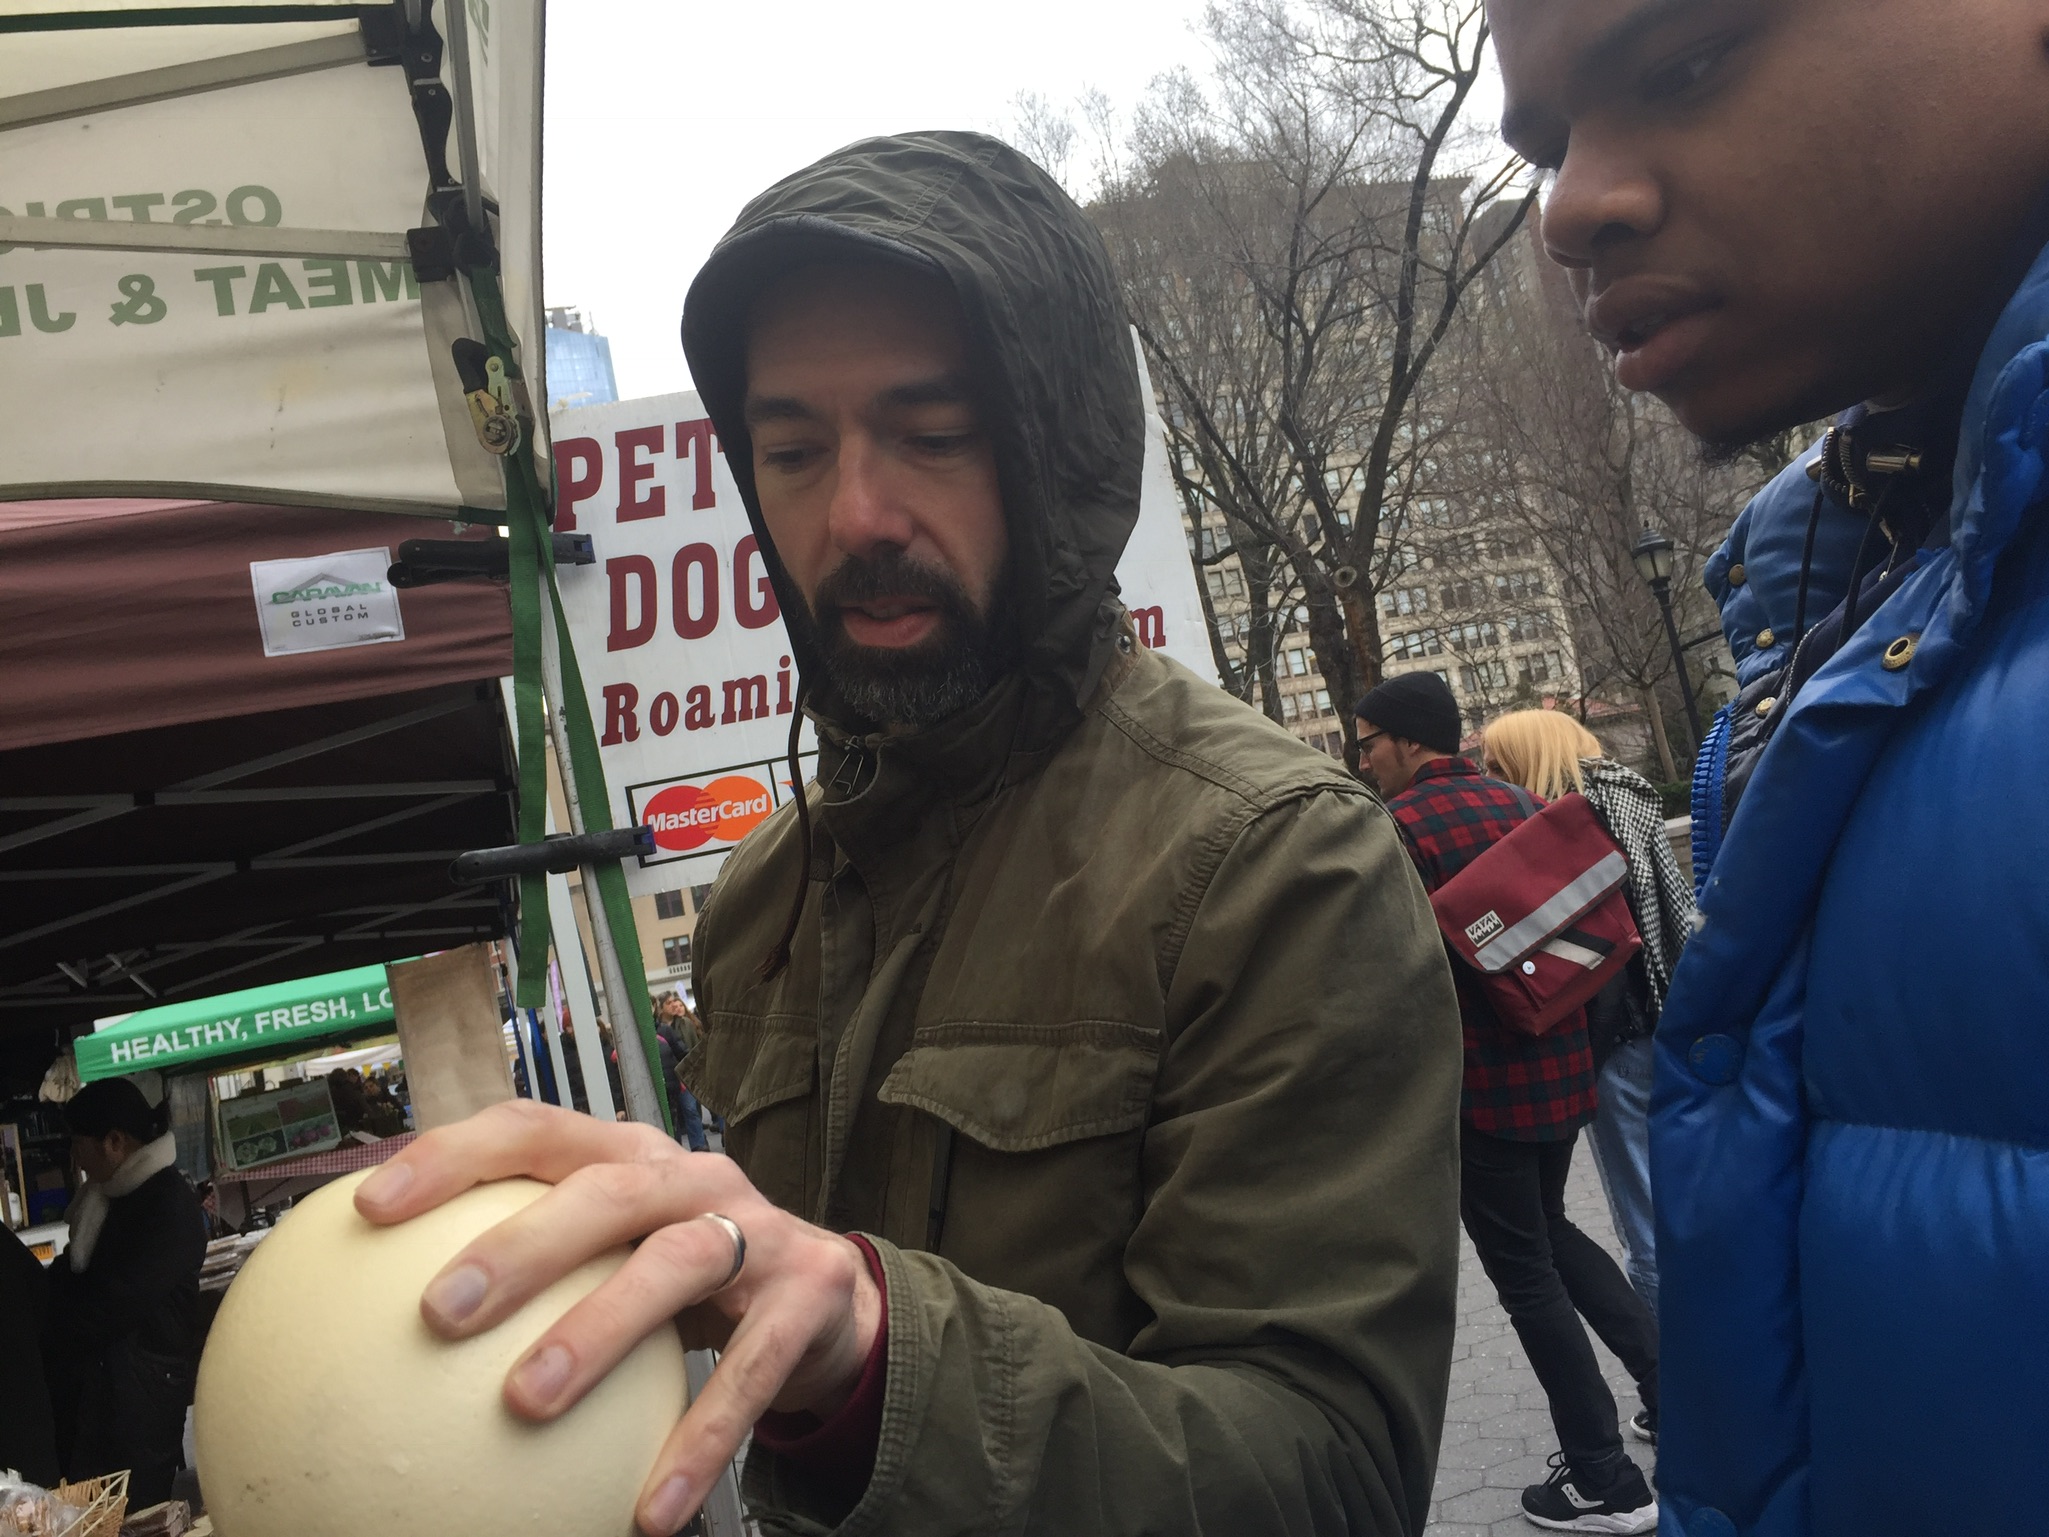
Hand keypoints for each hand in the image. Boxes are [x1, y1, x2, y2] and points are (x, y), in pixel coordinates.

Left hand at [354, 1101, 883, 1534]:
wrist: (829, 1303)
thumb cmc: (691, 1281)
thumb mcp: (616, 1257)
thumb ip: (531, 1276)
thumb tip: (374, 1337)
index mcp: (631, 1156)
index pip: (535, 1129)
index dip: (454, 1155)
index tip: (370, 1207)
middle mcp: (694, 1178)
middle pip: (606, 1188)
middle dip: (521, 1244)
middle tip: (440, 1313)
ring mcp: (757, 1231)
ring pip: (675, 1264)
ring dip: (598, 1329)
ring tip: (527, 1402)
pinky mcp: (806, 1295)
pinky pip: (751, 1372)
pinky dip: (698, 1440)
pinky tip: (649, 1508)